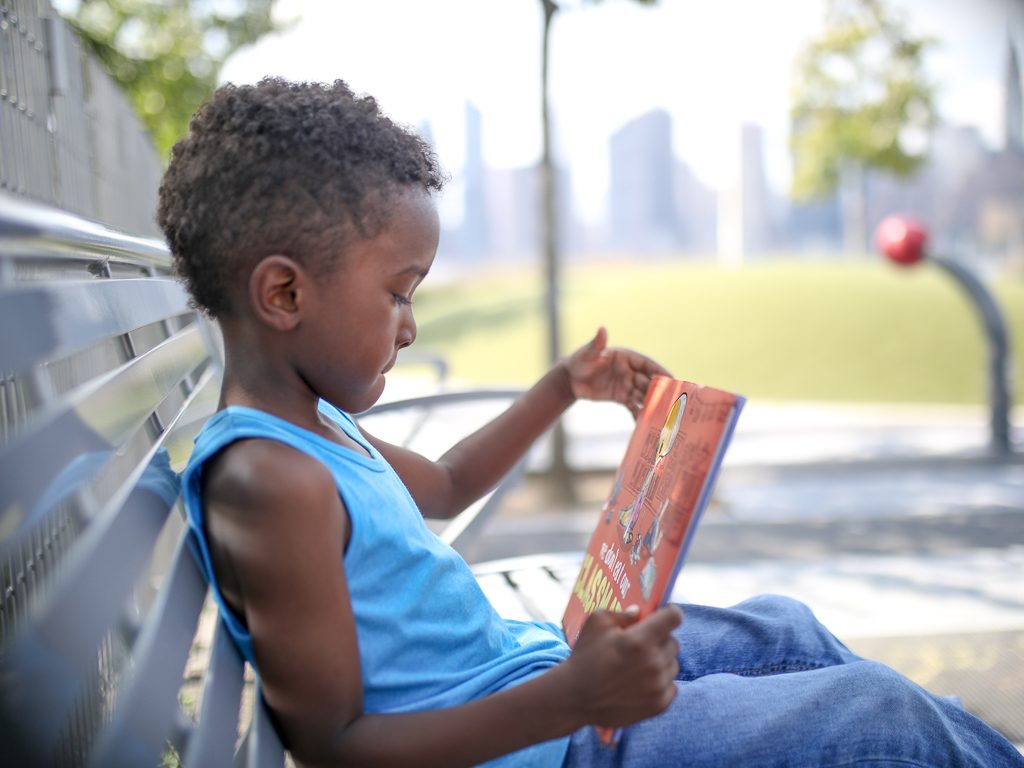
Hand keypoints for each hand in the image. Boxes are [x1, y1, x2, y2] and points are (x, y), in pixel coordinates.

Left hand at [562, 327, 670, 417]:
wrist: (570, 379)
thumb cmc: (579, 361)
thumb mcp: (587, 354)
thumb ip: (596, 344)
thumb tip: (602, 329)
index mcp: (626, 358)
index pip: (647, 364)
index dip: (660, 371)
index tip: (672, 379)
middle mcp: (630, 371)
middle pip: (648, 382)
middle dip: (659, 391)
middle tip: (671, 402)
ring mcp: (627, 385)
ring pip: (643, 395)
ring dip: (652, 404)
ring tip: (663, 415)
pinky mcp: (621, 398)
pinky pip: (633, 406)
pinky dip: (639, 414)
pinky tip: (647, 424)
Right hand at [563, 605, 682, 727]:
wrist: (575, 697)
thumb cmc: (585, 656)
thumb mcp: (595, 622)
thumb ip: (621, 612)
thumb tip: (639, 612)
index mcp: (639, 640)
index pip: (673, 617)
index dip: (669, 613)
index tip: (664, 615)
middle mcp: (653, 663)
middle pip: (674, 642)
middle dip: (660, 639)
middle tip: (642, 643)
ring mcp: (657, 686)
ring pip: (673, 664)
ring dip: (661, 661)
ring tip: (639, 665)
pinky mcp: (658, 705)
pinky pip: (672, 686)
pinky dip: (661, 682)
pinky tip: (642, 681)